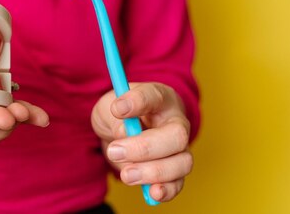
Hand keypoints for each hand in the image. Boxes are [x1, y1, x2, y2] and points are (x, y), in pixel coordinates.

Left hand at [91, 82, 192, 201]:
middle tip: (115, 151)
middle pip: (176, 135)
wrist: (123, 130)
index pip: (153, 96)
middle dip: (144, 147)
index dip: (137, 102)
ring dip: (153, 172)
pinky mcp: (174, 170)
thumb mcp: (108, 108)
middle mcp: (176, 121)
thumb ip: (114, 117)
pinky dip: (167, 190)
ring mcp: (179, 147)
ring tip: (126, 174)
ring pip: (181, 162)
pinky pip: (178, 183)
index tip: (116, 109)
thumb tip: (124, 133)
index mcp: (159, 97)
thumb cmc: (119, 115)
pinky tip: (152, 193)